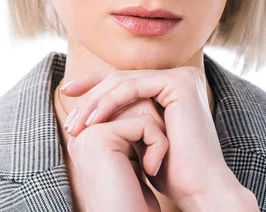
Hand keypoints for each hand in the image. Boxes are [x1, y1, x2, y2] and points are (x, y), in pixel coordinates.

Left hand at [63, 65, 251, 209]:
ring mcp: (181, 76)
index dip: (93, 86)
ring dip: (94, 104)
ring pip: (123, 82)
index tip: (67, 95)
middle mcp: (179, 77)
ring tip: (77, 126)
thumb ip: (124, 116)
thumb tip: (90, 107)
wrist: (198, 189)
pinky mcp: (179, 82)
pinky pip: (133, 88)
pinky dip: (109, 103)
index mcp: (172, 86)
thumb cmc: (168, 171)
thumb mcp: (138, 137)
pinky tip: (93, 121)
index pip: (124, 81)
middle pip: (121, 79)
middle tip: (70, 120)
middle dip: (89, 98)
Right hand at [65, 97, 167, 210]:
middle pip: (132, 103)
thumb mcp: (133, 163)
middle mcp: (84, 133)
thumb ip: (132, 135)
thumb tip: (147, 104)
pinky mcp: (100, 136)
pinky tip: (150, 170)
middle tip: (154, 160)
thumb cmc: (134, 205)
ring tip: (152, 166)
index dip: (149, 126)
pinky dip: (158, 145)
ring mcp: (88, 133)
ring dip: (158, 137)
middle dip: (154, 128)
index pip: (126, 107)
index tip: (152, 157)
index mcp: (88, 138)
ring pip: (140, 109)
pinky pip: (145, 122)